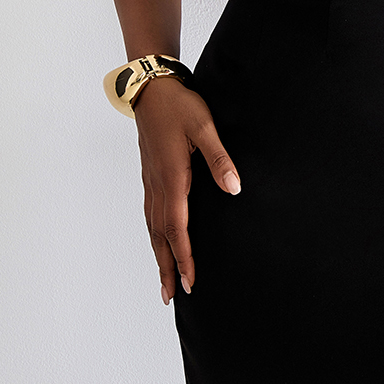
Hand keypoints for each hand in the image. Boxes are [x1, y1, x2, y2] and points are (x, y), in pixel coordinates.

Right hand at [132, 75, 241, 303]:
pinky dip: (153, 235)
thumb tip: (234, 188)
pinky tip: (157, 241)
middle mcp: (158, 185)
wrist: (151, 87)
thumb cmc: (180, 105)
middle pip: (160, 235)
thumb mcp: (204, 126)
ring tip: (164, 280)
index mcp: (172, 177)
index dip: (184, 256)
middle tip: (171, 296)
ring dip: (158, 255)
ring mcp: (150, 181)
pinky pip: (149, 213)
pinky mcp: (149, 175)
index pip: (177, 227)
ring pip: (152, 227)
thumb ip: (219, 158)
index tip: (190, 281)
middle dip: (167, 266)